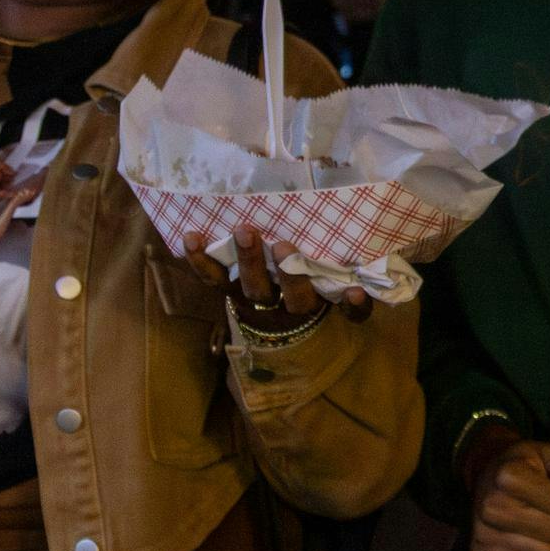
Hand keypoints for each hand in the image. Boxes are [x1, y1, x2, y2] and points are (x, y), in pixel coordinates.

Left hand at [181, 226, 370, 325]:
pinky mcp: (229, 291)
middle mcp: (288, 308)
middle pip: (291, 298)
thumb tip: (358, 288)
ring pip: (251, 287)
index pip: (342, 312)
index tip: (353, 291)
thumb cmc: (307, 294)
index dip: (349, 305)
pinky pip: (212, 279)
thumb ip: (348, 294)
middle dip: (289, 274)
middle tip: (285, 246)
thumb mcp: (330, 294)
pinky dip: (200, 260)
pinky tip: (191, 237)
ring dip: (248, 260)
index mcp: (320, 307)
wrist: (267, 320)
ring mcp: (256, 299)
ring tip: (244, 230)